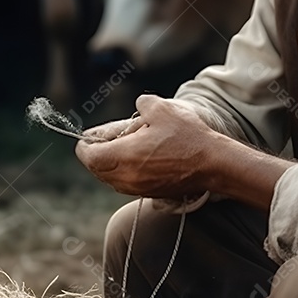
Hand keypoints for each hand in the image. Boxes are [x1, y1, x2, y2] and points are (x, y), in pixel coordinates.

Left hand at [75, 94, 222, 198]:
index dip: (85, 146)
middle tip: (104, 141)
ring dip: (110, 165)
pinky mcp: (151, 193)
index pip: (89, 157)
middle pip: (97, 171)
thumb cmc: (188, 136)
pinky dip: (125, 173)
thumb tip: (138, 107)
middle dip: (96, 155)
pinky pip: (127, 184)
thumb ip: (141, 104)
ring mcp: (139, 188)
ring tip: (123, 148)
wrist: (213, 163)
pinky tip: (139, 158)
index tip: (86, 138)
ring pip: (112, 180)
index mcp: (124, 157)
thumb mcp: (161, 109)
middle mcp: (127, 178)